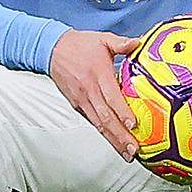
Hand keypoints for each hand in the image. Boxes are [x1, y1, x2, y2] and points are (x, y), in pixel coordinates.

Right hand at [49, 30, 140, 159]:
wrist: (52, 49)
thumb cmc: (80, 44)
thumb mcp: (102, 38)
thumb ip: (121, 43)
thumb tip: (139, 42)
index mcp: (98, 73)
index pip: (111, 96)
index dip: (122, 112)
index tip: (133, 124)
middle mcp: (89, 89)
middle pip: (106, 116)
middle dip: (120, 135)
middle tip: (133, 149)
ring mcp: (82, 99)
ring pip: (98, 123)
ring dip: (113, 139)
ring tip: (126, 152)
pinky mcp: (76, 104)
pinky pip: (91, 121)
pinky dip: (103, 133)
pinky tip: (113, 142)